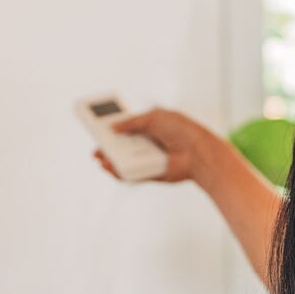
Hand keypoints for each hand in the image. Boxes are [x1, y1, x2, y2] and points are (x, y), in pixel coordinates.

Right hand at [94, 107, 211, 183]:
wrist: (198, 151)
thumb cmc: (181, 130)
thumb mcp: (154, 117)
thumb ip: (131, 122)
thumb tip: (112, 127)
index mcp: (150, 127)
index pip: (127, 127)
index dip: (113, 127)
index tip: (97, 126)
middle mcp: (148, 144)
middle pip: (123, 146)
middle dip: (108, 146)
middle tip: (96, 146)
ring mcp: (149, 160)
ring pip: (125, 161)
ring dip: (110, 160)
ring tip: (99, 157)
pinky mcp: (151, 174)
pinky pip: (132, 175)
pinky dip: (119, 173)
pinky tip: (110, 168)